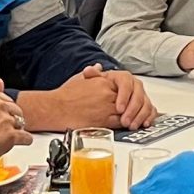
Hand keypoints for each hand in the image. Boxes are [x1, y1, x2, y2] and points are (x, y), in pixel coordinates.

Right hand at [0, 80, 29, 181]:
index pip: (5, 98)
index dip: (3, 110)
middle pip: (16, 110)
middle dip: (11, 120)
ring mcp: (5, 121)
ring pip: (21, 123)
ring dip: (16, 131)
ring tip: (2, 139)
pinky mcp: (11, 136)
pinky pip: (26, 137)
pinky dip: (23, 142)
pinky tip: (15, 144)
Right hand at [26, 64, 153, 131]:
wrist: (55, 108)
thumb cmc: (65, 95)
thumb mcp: (80, 78)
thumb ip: (93, 74)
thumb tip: (98, 67)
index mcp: (104, 81)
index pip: (128, 85)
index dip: (134, 94)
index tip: (135, 99)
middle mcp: (107, 92)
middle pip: (132, 98)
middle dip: (138, 106)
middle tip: (139, 112)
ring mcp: (106, 106)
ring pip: (129, 112)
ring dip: (134, 117)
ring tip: (136, 120)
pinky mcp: (103, 120)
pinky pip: (120, 122)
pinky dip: (125, 124)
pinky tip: (126, 125)